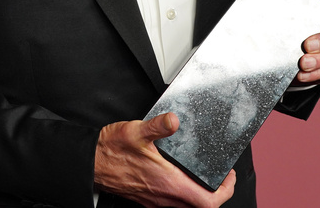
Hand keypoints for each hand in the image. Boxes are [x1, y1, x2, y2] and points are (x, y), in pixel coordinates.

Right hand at [94, 112, 235, 207]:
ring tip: (204, 177)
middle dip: (216, 193)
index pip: (207, 201)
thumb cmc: (111, 151)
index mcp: (167, 182)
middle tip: (221, 177)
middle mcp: (164, 196)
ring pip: (187, 206)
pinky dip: (185, 193)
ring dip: (200, 194)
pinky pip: (174, 202)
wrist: (91, 164)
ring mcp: (156, 200)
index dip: (225, 191)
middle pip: (201, 206)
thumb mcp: (136, 131)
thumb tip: (174, 120)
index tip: (228, 178)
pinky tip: (180, 177)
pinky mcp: (148, 199)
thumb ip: (158, 126)